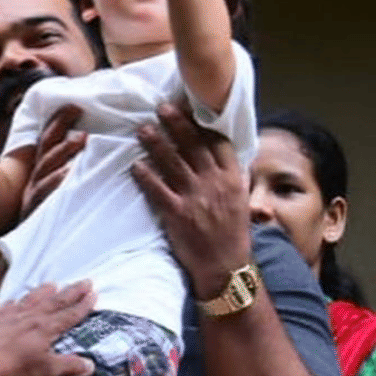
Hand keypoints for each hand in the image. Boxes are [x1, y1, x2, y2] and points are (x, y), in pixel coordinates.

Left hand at [0, 281, 95, 375]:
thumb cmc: (16, 373)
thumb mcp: (47, 372)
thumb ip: (69, 366)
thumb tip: (91, 365)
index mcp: (45, 328)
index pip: (69, 314)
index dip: (83, 305)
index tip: (94, 294)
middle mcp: (29, 318)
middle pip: (54, 301)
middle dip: (71, 292)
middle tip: (85, 281)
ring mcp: (9, 318)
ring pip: (31, 300)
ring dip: (43, 292)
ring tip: (52, 283)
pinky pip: (7, 308)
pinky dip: (14, 303)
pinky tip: (15, 301)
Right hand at [19, 104, 86, 219]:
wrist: (35, 252)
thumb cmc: (57, 219)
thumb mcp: (66, 191)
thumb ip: (76, 171)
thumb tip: (95, 149)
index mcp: (44, 171)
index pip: (49, 139)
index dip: (59, 121)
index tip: (75, 106)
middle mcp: (37, 178)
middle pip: (47, 148)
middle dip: (61, 130)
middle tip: (80, 114)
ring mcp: (34, 194)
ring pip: (46, 168)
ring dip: (63, 152)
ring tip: (81, 140)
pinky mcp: (34, 211)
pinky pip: (44, 195)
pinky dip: (56, 183)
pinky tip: (69, 174)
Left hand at [131, 102, 251, 299]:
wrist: (225, 267)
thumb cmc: (232, 234)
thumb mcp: (240, 200)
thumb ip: (230, 176)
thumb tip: (219, 153)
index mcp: (232, 179)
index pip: (218, 144)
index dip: (203, 124)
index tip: (190, 108)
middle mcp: (214, 184)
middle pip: (193, 146)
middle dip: (176, 124)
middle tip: (162, 108)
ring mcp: (195, 198)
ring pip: (172, 163)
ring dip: (156, 143)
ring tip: (143, 129)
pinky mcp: (177, 214)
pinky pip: (157, 189)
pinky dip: (145, 176)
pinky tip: (135, 165)